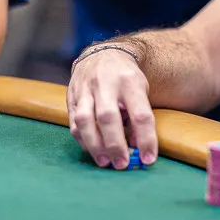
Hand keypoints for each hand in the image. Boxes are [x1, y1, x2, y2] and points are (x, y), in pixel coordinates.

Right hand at [67, 48, 156, 169]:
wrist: (102, 55)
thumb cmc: (126, 78)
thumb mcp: (140, 90)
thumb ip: (138, 117)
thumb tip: (136, 147)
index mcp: (130, 81)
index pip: (140, 114)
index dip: (146, 139)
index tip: (148, 159)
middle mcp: (106, 83)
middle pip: (108, 117)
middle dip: (115, 144)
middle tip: (122, 164)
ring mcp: (85, 88)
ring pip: (85, 120)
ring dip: (94, 145)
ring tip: (105, 162)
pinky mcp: (71, 95)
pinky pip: (73, 121)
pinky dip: (82, 139)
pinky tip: (91, 149)